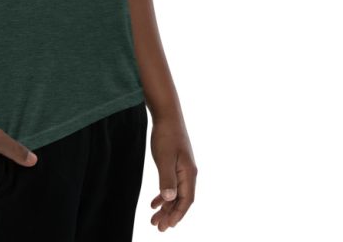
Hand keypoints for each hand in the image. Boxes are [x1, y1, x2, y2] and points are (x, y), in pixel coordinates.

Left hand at [149, 114, 196, 230]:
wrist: (167, 115)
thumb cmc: (166, 135)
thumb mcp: (164, 158)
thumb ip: (167, 179)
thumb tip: (170, 199)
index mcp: (189, 173)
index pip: (186, 201)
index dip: (177, 215)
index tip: (168, 226)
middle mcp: (189, 173)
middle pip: (181, 200)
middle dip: (170, 215)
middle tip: (158, 228)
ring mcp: (183, 168)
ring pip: (175, 193)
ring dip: (166, 207)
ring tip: (154, 219)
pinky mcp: (176, 163)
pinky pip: (171, 184)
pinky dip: (164, 195)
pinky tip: (154, 202)